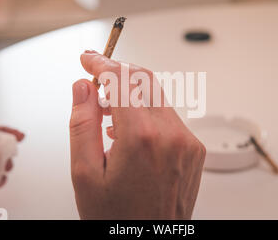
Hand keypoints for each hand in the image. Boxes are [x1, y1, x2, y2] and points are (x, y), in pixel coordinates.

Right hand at [69, 51, 205, 218]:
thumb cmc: (118, 219)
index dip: (101, 63)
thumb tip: (82, 88)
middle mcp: (172, 136)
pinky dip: (147, 112)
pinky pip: (169, 117)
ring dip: (131, 93)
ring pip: (157, 97)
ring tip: (106, 110)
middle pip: (144, 81)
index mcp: (142, 138)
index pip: (121, 80)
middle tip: (95, 78)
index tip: (88, 59)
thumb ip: (82, 124)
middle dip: (117, 73)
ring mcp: (187, 143)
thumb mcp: (85, 175)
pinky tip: (127, 128)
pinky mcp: (194, 151)